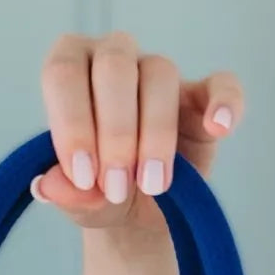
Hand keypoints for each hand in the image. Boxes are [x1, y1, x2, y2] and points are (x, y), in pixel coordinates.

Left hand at [31, 31, 244, 233]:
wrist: (137, 215)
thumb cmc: (99, 194)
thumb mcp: (77, 201)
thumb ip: (64, 192)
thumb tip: (49, 186)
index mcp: (70, 72)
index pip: (63, 73)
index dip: (73, 123)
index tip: (83, 175)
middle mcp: (112, 59)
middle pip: (114, 66)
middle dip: (116, 132)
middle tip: (117, 186)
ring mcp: (159, 75)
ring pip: (160, 73)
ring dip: (155, 134)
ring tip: (152, 186)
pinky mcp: (202, 98)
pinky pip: (221, 84)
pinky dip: (224, 102)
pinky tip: (220, 127)